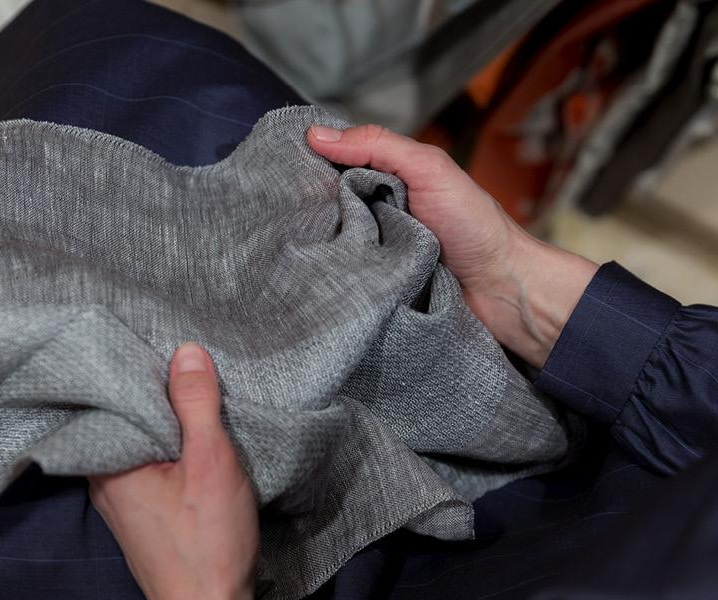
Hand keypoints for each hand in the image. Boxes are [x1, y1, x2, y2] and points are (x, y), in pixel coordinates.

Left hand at [88, 342, 261, 599]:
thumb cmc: (207, 543)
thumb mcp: (210, 460)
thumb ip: (196, 404)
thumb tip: (185, 351)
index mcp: (106, 464)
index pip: (106, 398)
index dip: (132, 368)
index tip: (155, 342)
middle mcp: (102, 481)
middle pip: (121, 419)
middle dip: (150, 393)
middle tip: (181, 363)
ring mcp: (120, 502)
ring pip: (136, 444)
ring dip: (162, 423)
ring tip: (192, 395)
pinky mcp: (141, 516)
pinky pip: (147, 466)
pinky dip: (167, 449)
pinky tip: (191, 441)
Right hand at [307, 124, 597, 367]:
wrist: (499, 288)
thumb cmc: (472, 224)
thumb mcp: (428, 169)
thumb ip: (378, 146)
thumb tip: (316, 134)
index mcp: (386, 179)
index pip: (334, 163)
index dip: (308, 162)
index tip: (276, 166)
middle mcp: (373, 212)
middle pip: (324, 204)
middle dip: (305, 207)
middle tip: (280, 211)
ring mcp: (371, 251)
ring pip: (328, 241)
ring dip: (318, 244)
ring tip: (291, 244)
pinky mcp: (370, 286)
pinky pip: (340, 277)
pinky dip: (331, 275)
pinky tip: (313, 274)